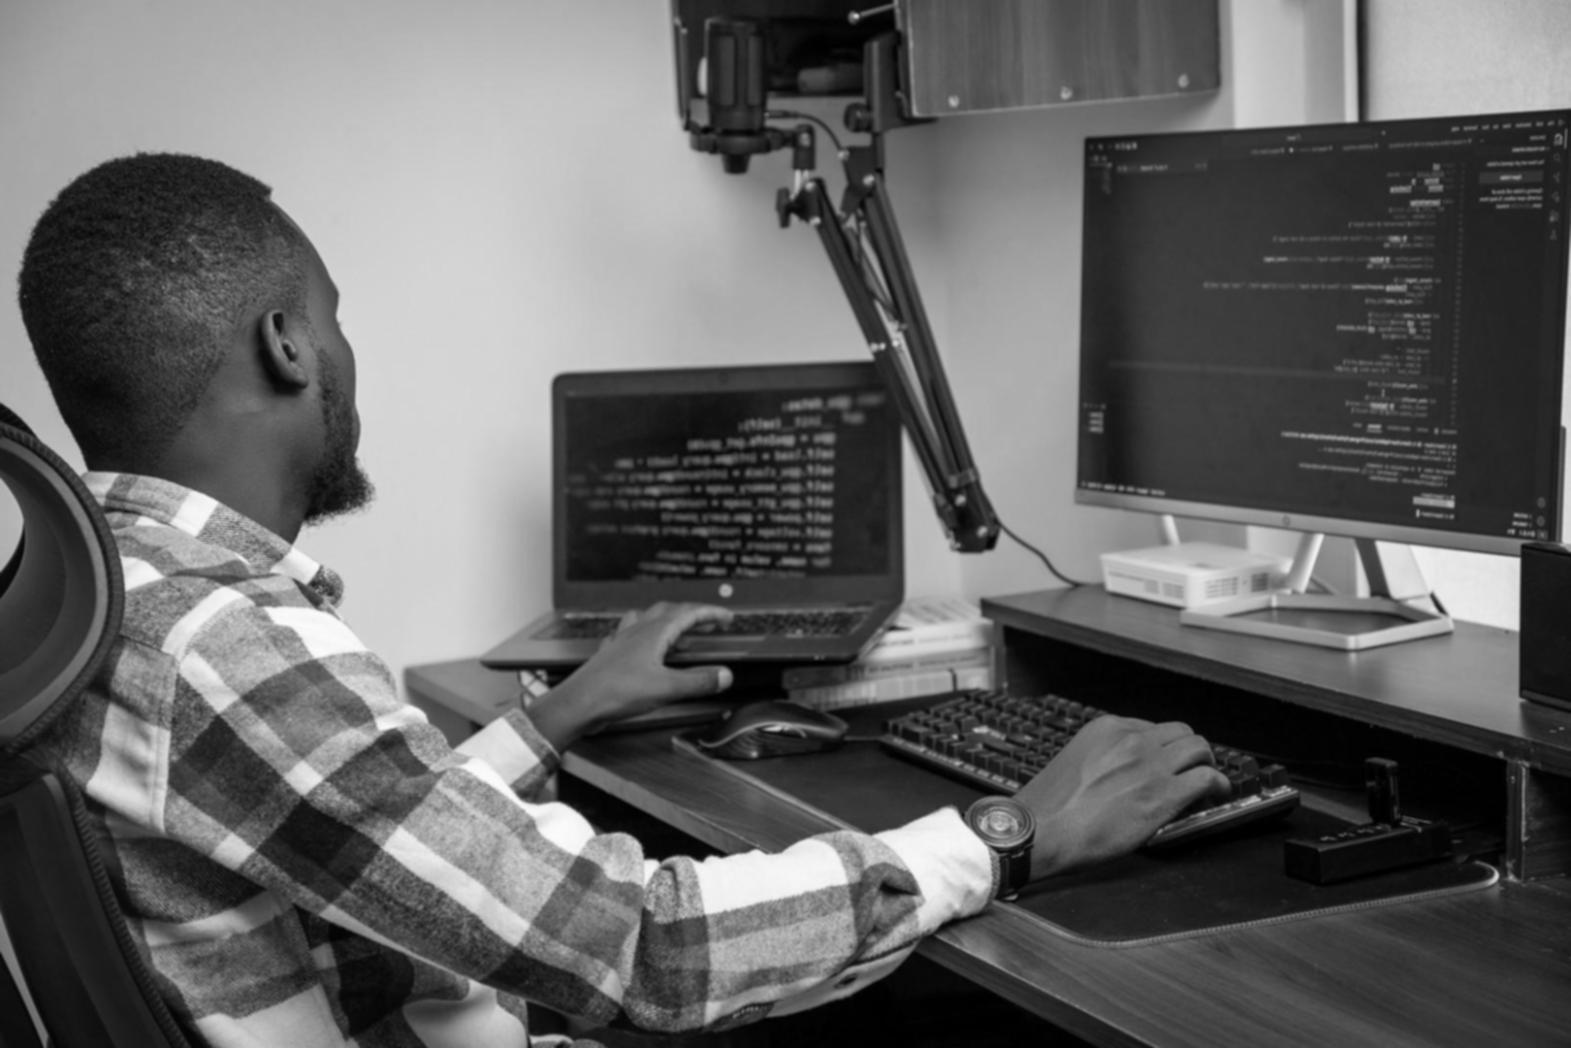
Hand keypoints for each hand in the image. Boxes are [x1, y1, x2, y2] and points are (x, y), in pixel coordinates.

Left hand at [524, 603, 734, 750]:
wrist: (578, 703)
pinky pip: (630, 636)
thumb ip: (698, 681)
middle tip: (708, 622)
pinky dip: (645, 637)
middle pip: (668, 611)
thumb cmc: (615, 692)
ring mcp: (622, 642)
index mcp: (654, 633)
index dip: (710, 613)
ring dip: (667, 622)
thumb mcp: (666, 688)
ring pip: (648, 620)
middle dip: (691, 614)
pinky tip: (643, 648)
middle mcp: (637, 631)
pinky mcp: (612, 655)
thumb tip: (725, 675)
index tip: (727, 617)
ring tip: (680, 635)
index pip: (688, 613)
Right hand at [1015, 715, 1231, 879]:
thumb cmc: (1049, 807)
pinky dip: (1219, 784)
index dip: (1163, 748)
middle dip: (1190, 751)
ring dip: (1207, 763)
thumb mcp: (1075, 763)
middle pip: (1181, 733)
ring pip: (1199, 748)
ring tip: (1209, 781)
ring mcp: (1150, 765)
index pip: (1151, 728)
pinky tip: (1218, 794)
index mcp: (1106, 728)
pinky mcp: (1164, 794)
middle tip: (1192, 769)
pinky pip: (1207, 778)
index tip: (1166, 763)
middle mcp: (1132, 739)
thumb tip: (1122, 774)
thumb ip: (1102, 759)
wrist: (1042, 829)